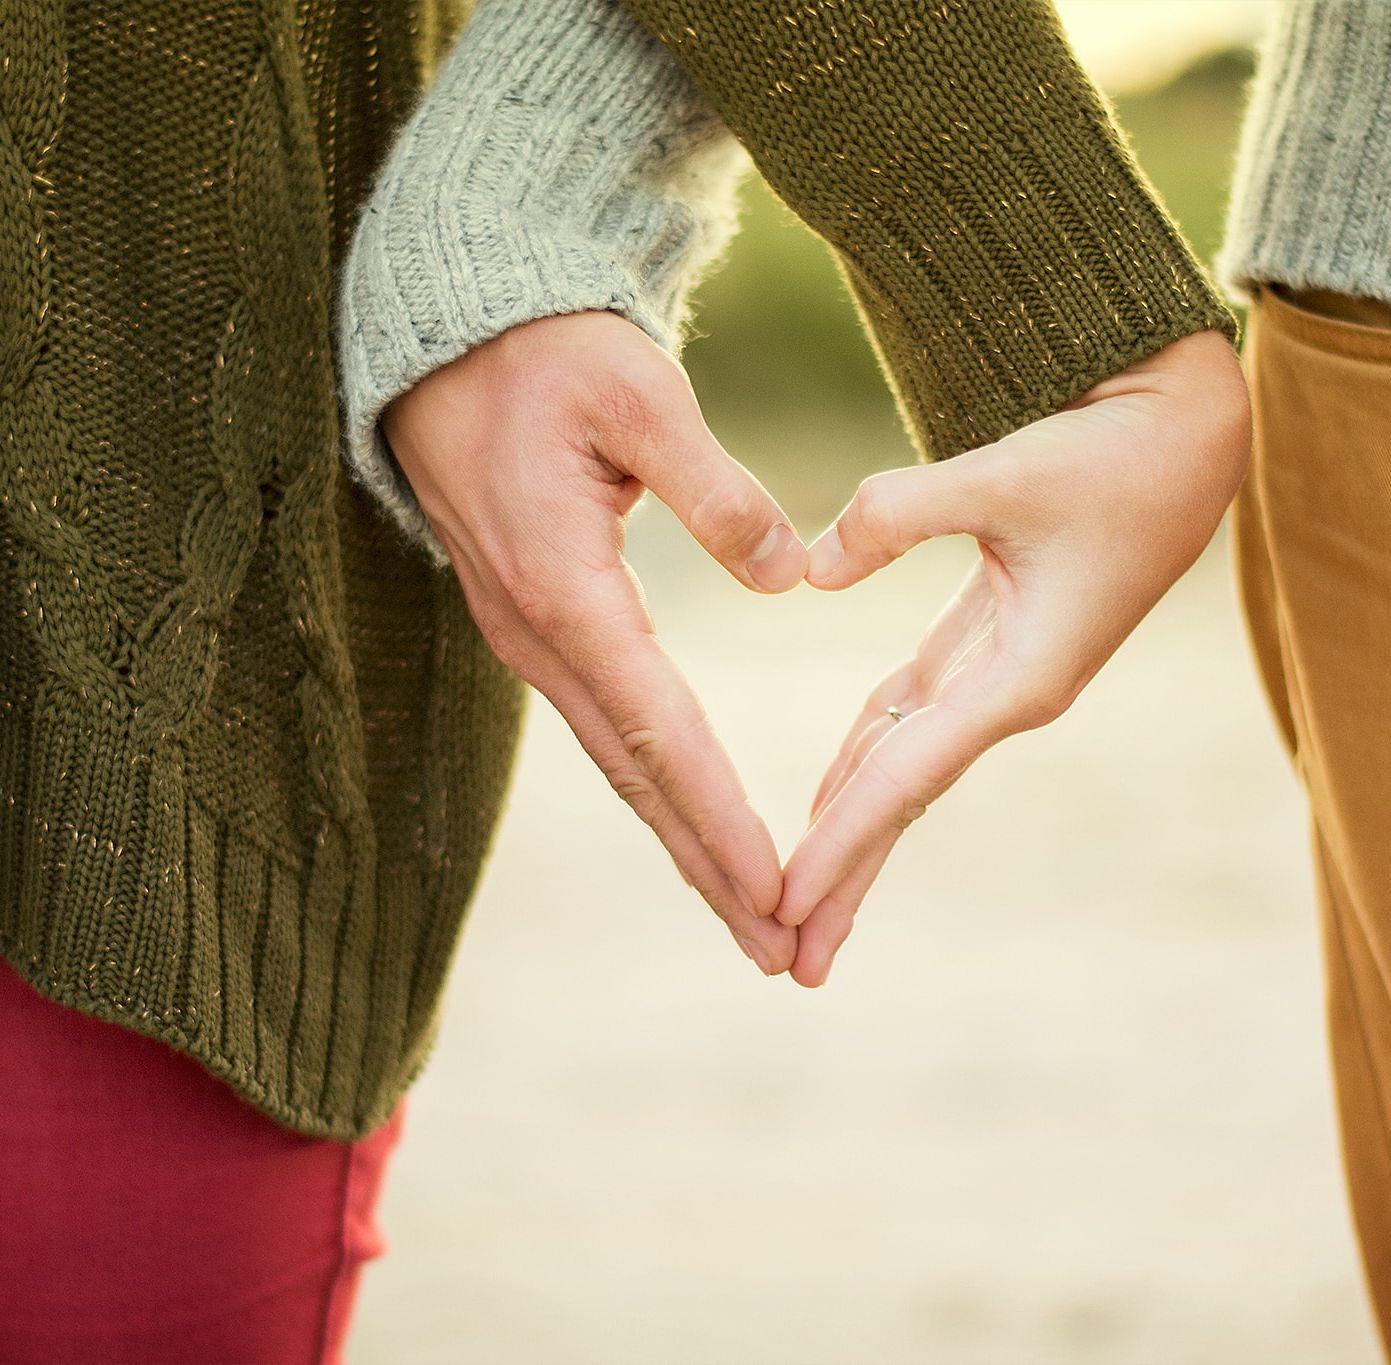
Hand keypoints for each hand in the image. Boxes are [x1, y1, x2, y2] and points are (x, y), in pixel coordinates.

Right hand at [381, 311, 807, 973]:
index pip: (660, 730)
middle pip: (637, 777)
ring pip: (619, 762)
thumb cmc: (545, 355)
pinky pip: (605, 725)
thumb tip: (789, 577)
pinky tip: (691, 821)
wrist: (448, 340)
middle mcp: (539, 634)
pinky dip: (656, 786)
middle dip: (708, 867)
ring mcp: (529, 637)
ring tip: (749, 911)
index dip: (721, 817)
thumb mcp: (639, 396)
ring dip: (684, 841)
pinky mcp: (536, 624)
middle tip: (778, 948)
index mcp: (566, 589)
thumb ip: (716, 490)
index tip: (777, 890)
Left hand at [778, 329, 1251, 985]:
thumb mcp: (1006, 475)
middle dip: (847, 878)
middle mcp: (1010, 694)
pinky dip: (866, 755)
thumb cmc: (1114, 455)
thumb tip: (808, 572)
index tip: (784, 904)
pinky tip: (830, 791)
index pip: (907, 777)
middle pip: (903, 800)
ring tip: (801, 899)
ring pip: (904, 766)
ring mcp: (1001, 674)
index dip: (841, 841)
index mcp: (1022, 678)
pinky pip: (912, 716)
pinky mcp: (991, 641)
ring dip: (852, 830)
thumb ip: (899, 515)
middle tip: (788, 959)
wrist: (1187, 435)